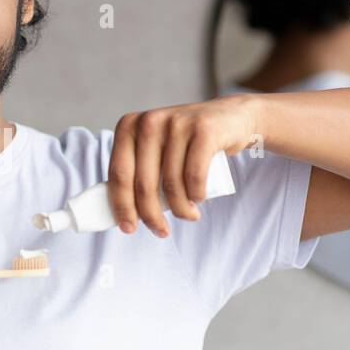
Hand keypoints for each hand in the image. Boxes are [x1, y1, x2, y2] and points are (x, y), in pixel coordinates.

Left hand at [107, 95, 260, 235]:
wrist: (230, 118)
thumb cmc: (186, 142)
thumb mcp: (155, 148)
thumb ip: (137, 170)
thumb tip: (122, 213)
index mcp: (128, 126)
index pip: (118, 174)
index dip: (122, 206)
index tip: (128, 228)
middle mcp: (149, 121)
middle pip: (143, 183)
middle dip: (151, 216)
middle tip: (161, 231)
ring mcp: (177, 124)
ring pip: (171, 184)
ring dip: (180, 209)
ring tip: (188, 214)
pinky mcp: (204, 130)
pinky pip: (194, 176)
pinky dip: (196, 195)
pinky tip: (198, 200)